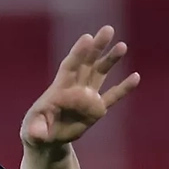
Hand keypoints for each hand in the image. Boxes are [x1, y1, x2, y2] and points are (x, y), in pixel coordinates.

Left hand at [22, 25, 139, 145]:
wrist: (48, 139)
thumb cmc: (36, 129)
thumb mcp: (32, 131)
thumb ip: (36, 130)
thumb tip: (39, 134)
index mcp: (59, 88)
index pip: (70, 66)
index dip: (78, 53)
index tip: (87, 38)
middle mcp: (75, 88)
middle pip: (87, 63)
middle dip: (97, 47)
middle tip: (108, 29)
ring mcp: (87, 97)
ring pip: (100, 74)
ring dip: (110, 60)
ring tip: (122, 46)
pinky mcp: (96, 109)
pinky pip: (112, 97)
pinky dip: (124, 88)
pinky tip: (136, 76)